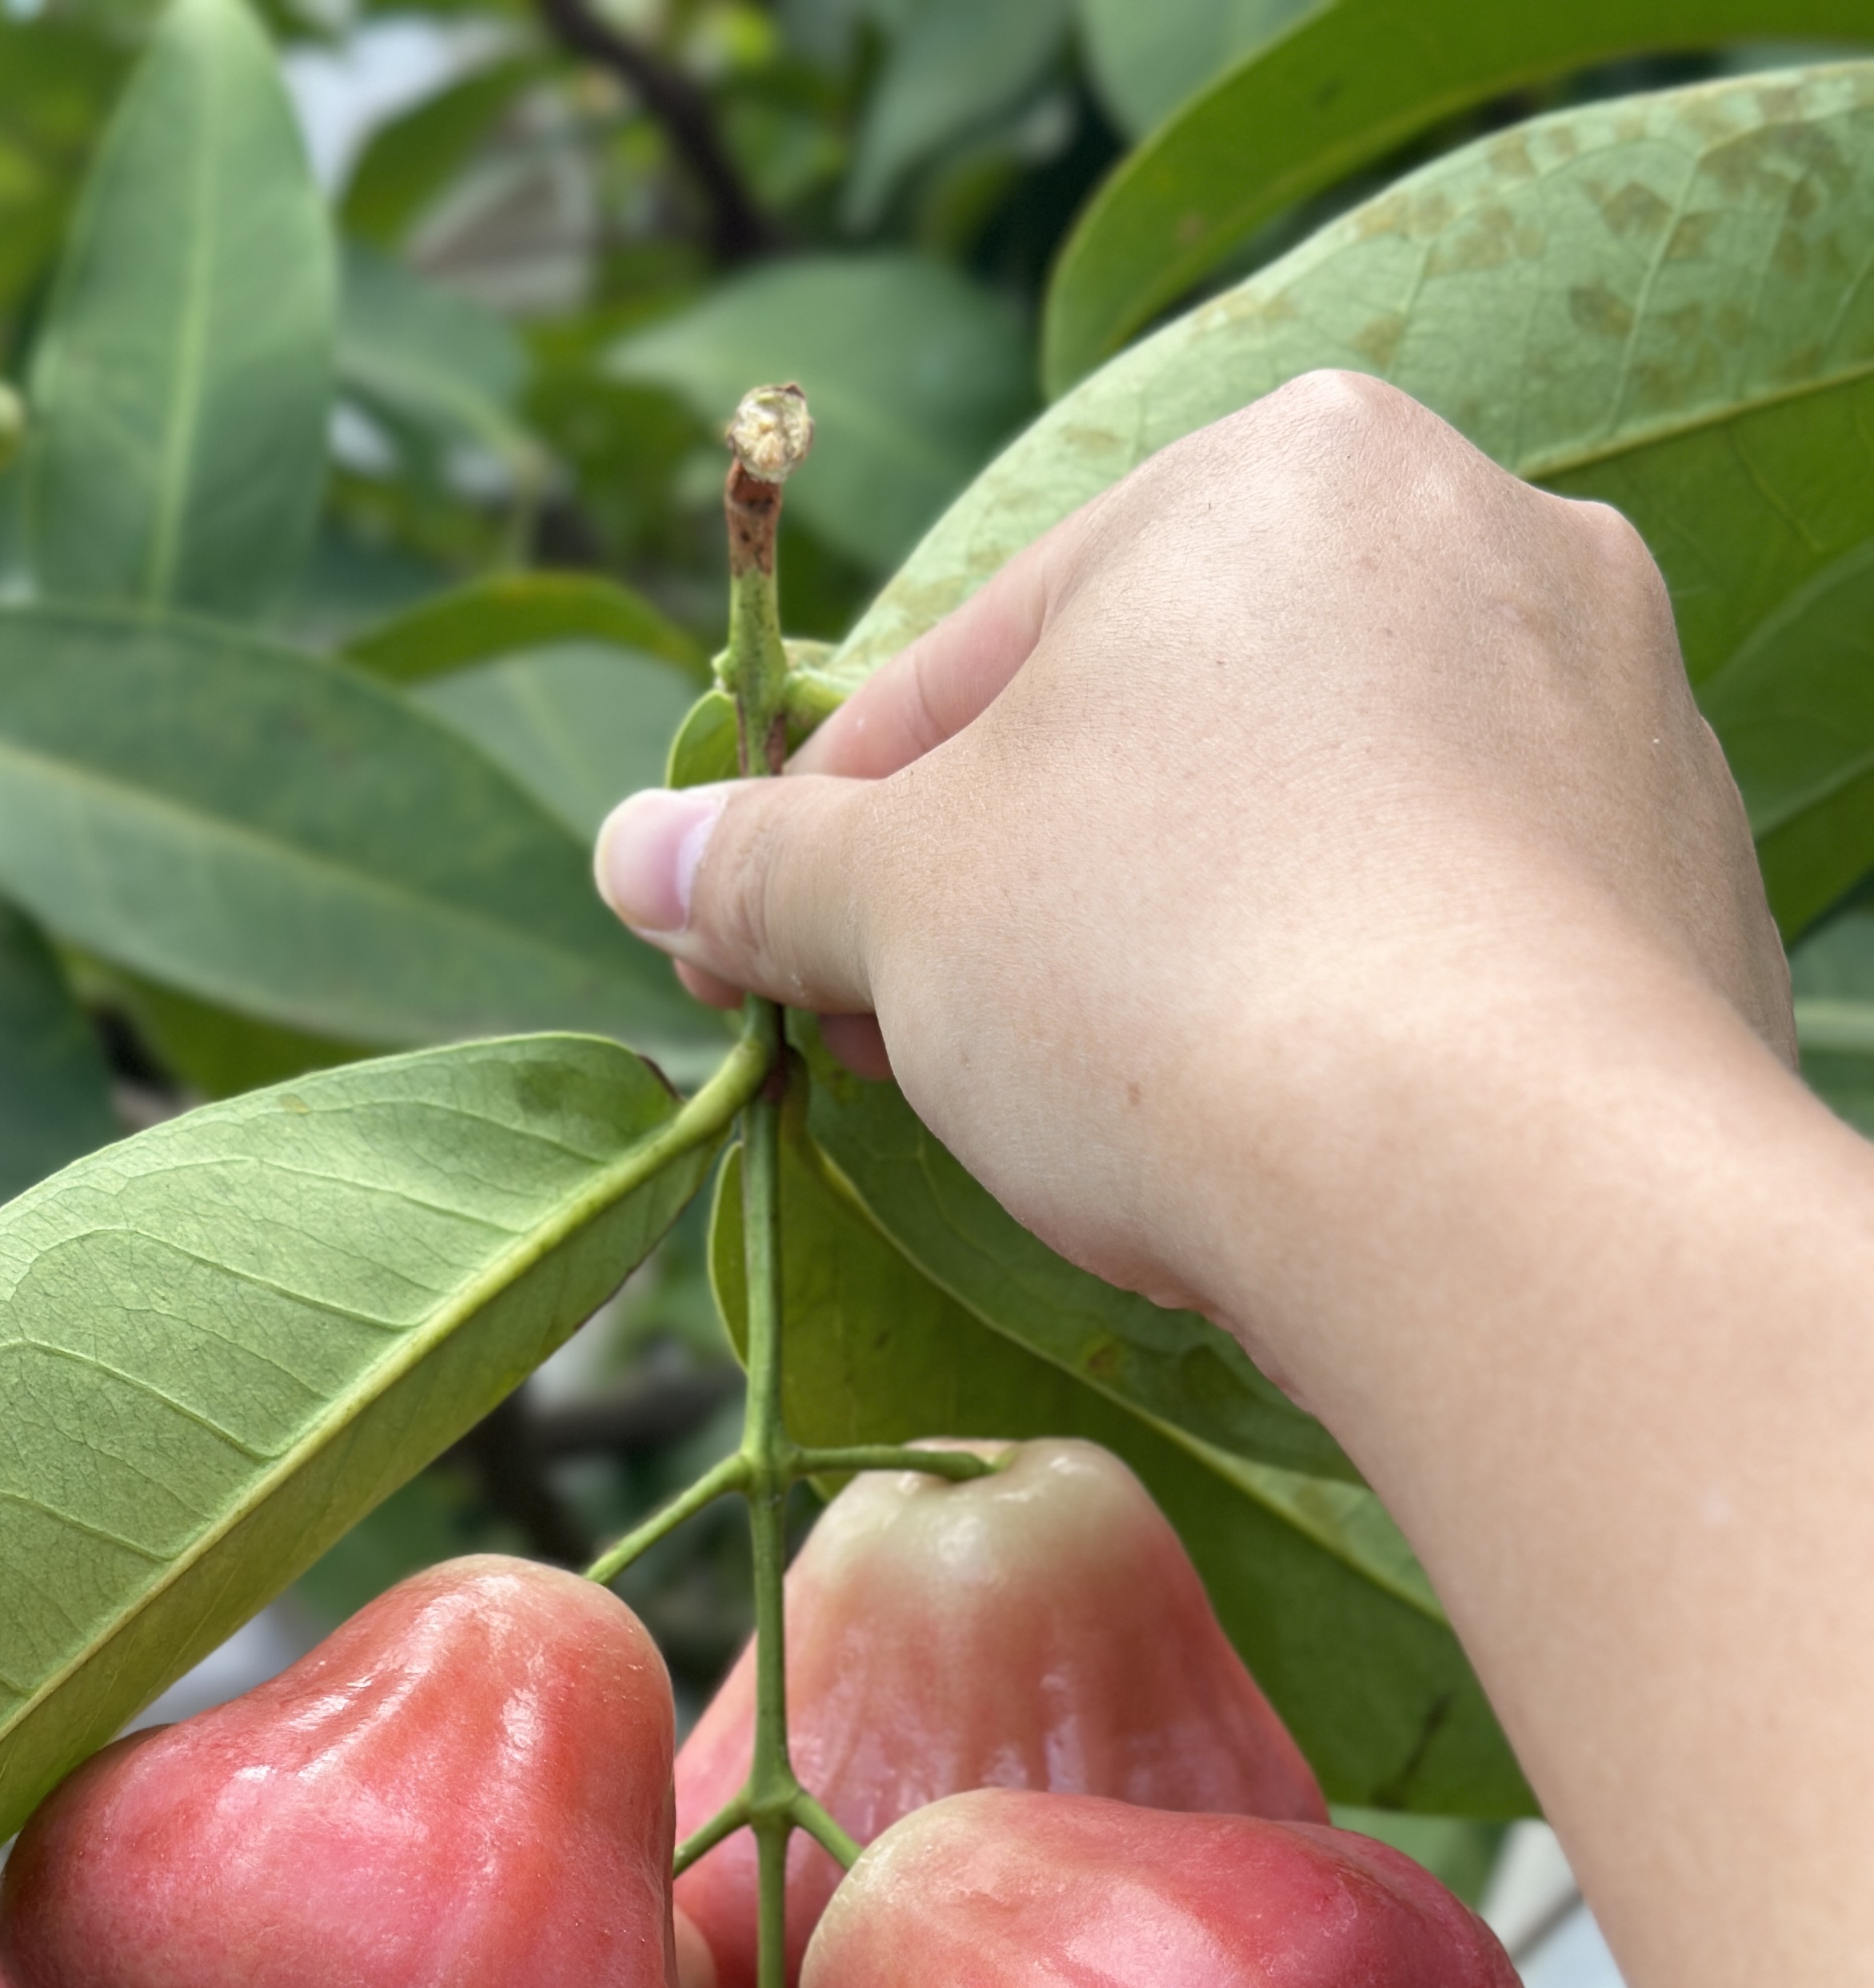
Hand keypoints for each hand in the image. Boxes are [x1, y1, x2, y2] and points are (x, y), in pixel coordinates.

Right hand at [596, 371, 1793, 1385]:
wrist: (1494, 1189)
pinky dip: (1334, 1016)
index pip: (979, 657)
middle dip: (1005, 898)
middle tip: (892, 1045)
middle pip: (1157, 738)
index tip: (760, 964)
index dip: (835, 829)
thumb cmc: (1162, 978)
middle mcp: (1486, 543)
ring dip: (1162, 954)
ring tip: (1077, 1114)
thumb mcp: (896, 907)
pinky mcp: (1681, 900)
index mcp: (1284, 470)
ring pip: (1305, 837)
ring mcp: (1610, 722)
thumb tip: (633, 855)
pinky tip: (1264, 1135)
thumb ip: (762, 865)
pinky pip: (1441, 941)